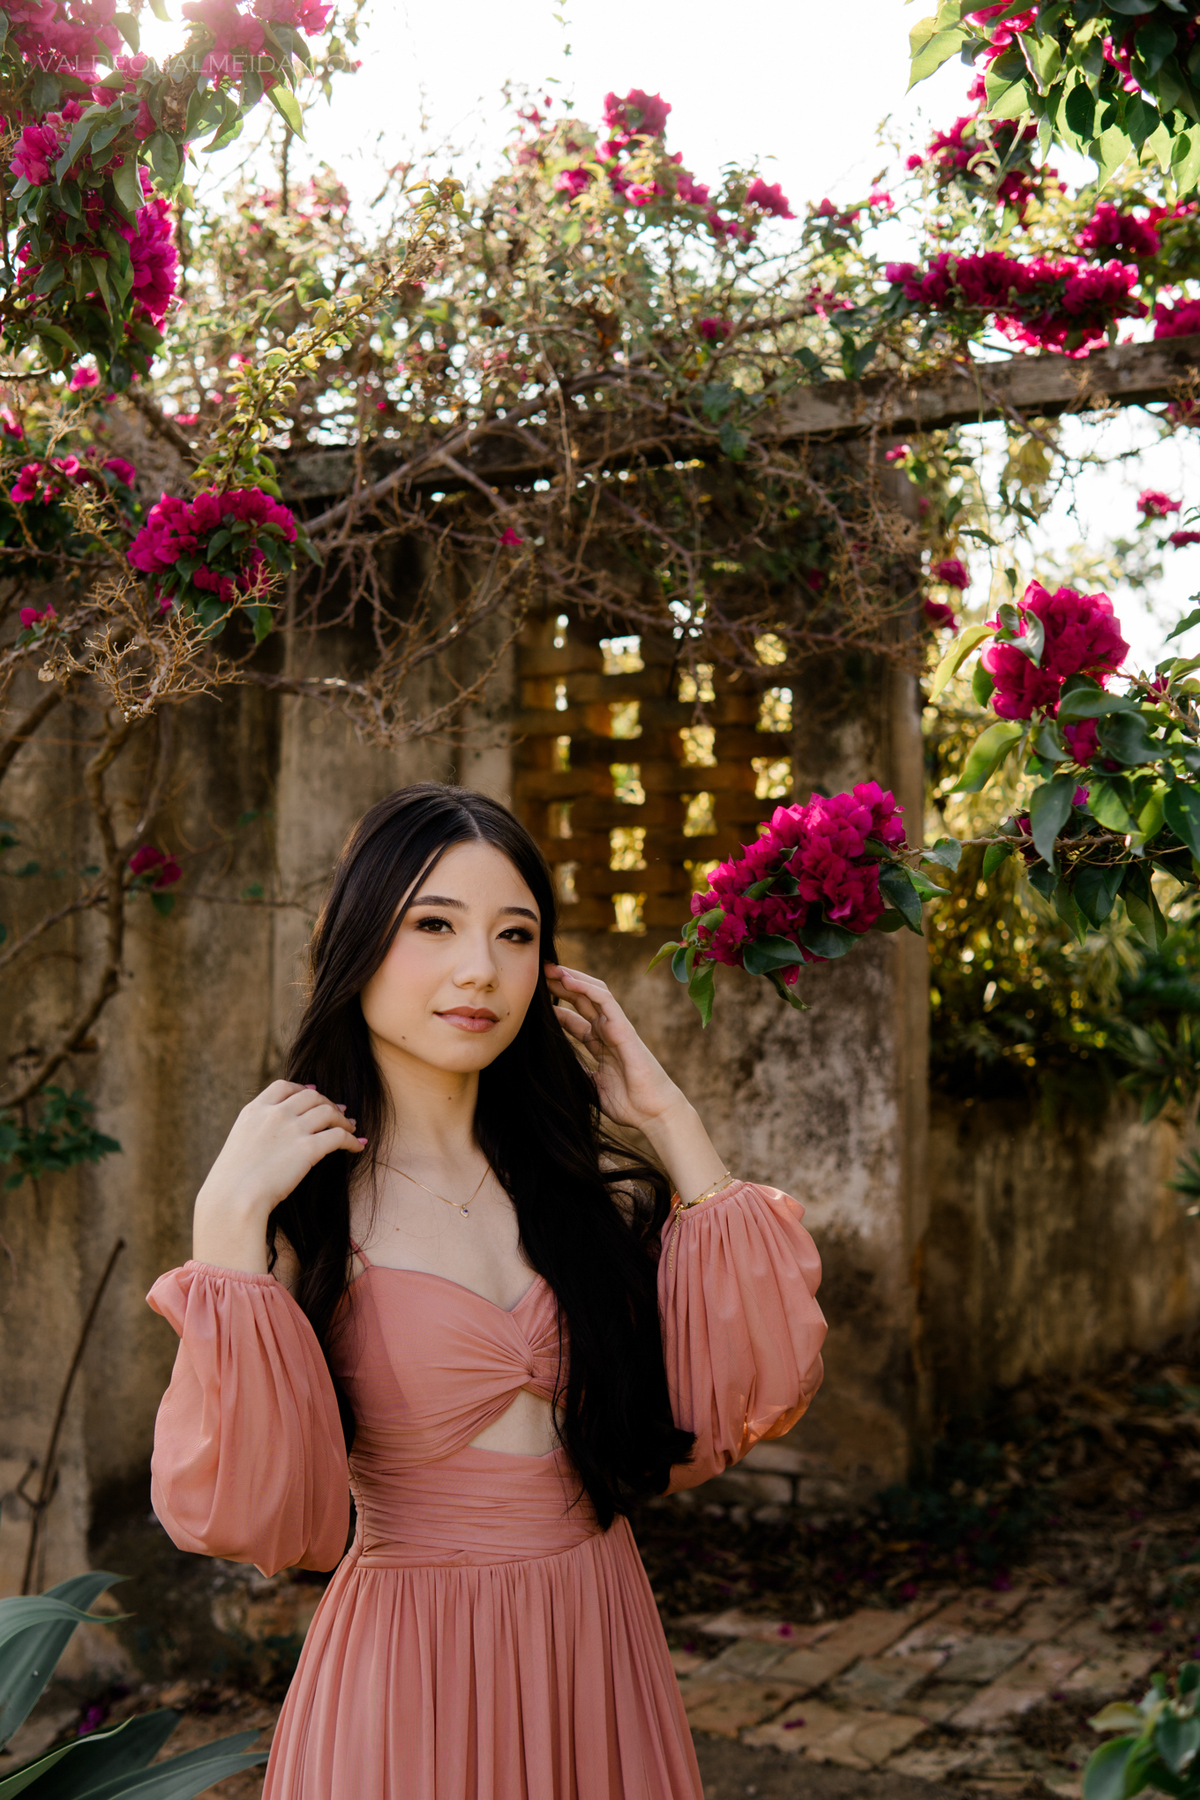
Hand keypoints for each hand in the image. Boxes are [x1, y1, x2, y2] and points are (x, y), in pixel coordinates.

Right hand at [192, 1080, 365, 1272]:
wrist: (232, 1199)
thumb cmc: (231, 1183)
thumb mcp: (238, 1145)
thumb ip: (255, 1134)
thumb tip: (270, 1140)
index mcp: (254, 1111)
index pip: (283, 1087)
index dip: (303, 1088)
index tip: (314, 1092)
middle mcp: (274, 1114)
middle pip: (311, 1095)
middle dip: (327, 1102)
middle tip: (340, 1111)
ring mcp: (292, 1129)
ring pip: (328, 1111)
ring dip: (343, 1118)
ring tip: (352, 1128)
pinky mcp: (308, 1148)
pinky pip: (339, 1136)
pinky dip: (352, 1140)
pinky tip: (357, 1147)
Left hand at [545, 964, 726, 1201]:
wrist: (653, 1113)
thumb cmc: (628, 1104)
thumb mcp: (591, 1086)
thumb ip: (577, 1071)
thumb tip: (554, 1067)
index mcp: (600, 1045)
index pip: (574, 1019)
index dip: (555, 1008)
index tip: (532, 1000)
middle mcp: (607, 1032)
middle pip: (581, 1000)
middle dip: (560, 986)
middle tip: (537, 974)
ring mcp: (616, 1027)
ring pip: (592, 992)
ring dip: (571, 978)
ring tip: (549, 968)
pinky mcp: (624, 1027)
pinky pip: (604, 1000)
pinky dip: (585, 987)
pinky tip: (567, 979)